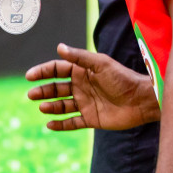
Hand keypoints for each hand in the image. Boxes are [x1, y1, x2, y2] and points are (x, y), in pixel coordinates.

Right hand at [26, 44, 159, 130]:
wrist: (142, 100)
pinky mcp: (91, 119)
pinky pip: (72, 123)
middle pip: (56, 88)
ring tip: (42, 108)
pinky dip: (60, 125)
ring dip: (50, 106)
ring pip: (61, 106)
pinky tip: (50, 125)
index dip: (43, 72)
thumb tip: (59, 47)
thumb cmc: (123, 79)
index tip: (30, 76)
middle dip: (43, 90)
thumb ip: (80, 57)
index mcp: (82, 72)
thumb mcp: (101, 64)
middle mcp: (81, 87)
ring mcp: (85, 103)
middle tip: (31, 94)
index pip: (57, 70)